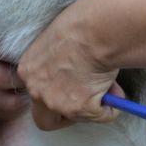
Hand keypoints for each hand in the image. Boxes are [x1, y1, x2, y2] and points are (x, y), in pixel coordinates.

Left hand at [17, 0, 120, 130]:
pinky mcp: (80, 109)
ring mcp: (56, 102)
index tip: (70, 90)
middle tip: (85, 104)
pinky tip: (117, 91)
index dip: (54, 95)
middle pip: (45, 120)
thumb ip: (59, 67)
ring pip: (76, 118)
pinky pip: (101, 116)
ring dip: (94, 107)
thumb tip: (80, 80)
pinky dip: (111, 108)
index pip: (35, 93)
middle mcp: (36, 90)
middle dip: (65, 117)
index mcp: (27, 70)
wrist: (97, 28)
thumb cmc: (81, 25)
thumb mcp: (58, 44)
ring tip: (109, 85)